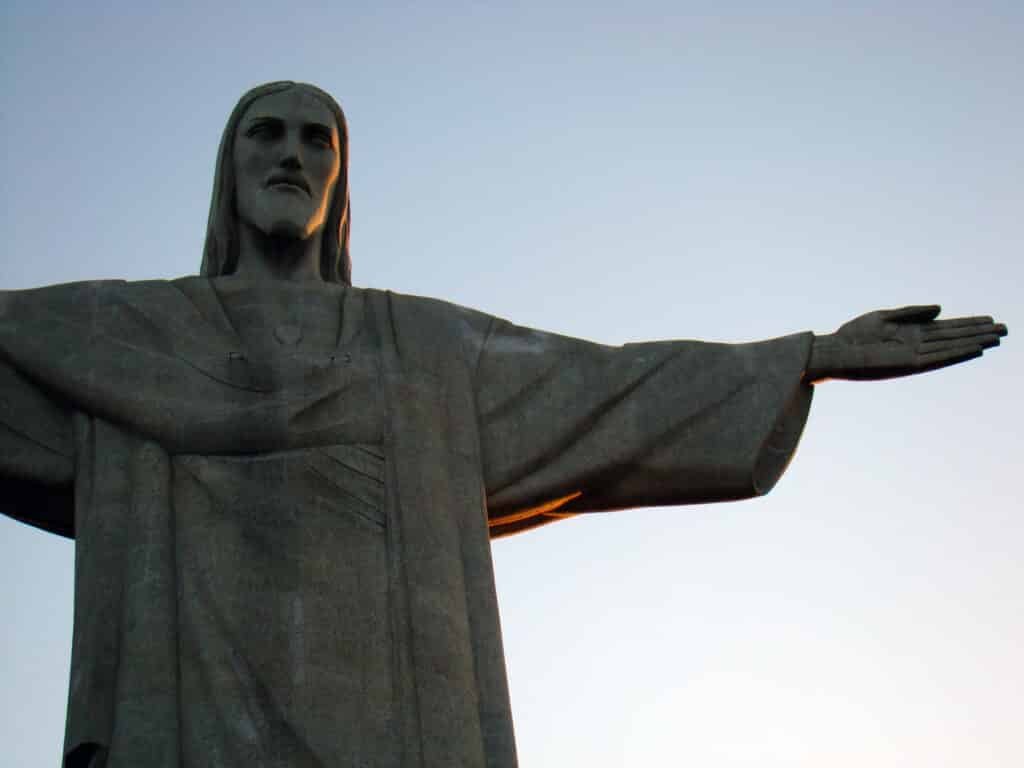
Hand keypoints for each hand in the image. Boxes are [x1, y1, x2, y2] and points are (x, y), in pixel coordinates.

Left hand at [806, 305, 1007, 381]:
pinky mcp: (907, 364)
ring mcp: (914, 354)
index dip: (968, 324)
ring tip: (996, 338)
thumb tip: (941, 309)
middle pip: (954, 337)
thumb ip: (912, 312)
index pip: (947, 327)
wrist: (833, 351)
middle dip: (978, 332)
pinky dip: (956, 353)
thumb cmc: (854, 334)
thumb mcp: (884, 317)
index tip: (989, 319)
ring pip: (951, 347)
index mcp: (912, 332)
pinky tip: (973, 349)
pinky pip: (938, 359)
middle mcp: (917, 344)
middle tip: (1005, 329)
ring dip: (973, 343)